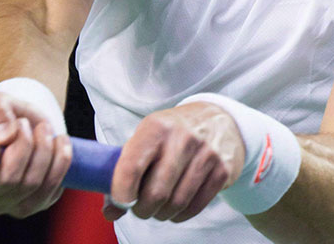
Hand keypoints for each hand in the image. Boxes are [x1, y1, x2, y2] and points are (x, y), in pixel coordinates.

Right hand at [0, 92, 73, 217]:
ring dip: (44, 150)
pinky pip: (50, 188)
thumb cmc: (6, 117)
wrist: (29, 127)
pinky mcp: (33, 205)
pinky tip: (59, 143)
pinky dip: (60, 161)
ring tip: (44, 129)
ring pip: (30, 184)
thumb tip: (4, 135)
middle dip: (23, 145)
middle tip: (26, 124)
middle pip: (6, 180)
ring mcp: (6, 204)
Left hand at [102, 102, 242, 222]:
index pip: (132, 167)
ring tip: (157, 209)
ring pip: (177, 202)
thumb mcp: (147, 138)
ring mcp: (206, 154)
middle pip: (157, 192)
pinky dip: (181, 215)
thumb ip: (126, 169)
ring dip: (162, 214)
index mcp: (156, 127)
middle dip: (143, 209)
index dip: (122, 193)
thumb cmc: (171, 133)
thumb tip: (111, 211)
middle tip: (139, 209)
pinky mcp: (222, 170)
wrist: (217, 119)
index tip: (120, 203)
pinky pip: (197, 206)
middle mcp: (182, 139)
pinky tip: (175, 209)